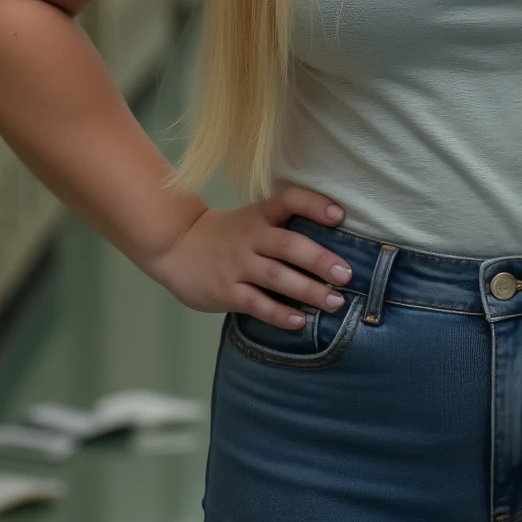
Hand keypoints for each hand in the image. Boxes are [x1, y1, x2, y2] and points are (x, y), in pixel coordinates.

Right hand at [148, 185, 350, 329]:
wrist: (175, 246)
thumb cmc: (226, 235)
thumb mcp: (251, 220)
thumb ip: (282, 228)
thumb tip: (331, 249)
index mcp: (260, 215)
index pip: (289, 200)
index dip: (314, 205)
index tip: (339, 215)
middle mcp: (250, 237)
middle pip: (289, 245)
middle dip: (320, 260)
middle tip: (346, 275)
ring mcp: (237, 265)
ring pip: (277, 277)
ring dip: (309, 290)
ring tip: (335, 302)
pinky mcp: (226, 291)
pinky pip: (256, 304)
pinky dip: (279, 313)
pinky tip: (299, 321)